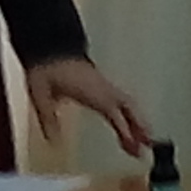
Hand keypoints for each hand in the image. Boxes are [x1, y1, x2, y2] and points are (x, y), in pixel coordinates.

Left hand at [26, 57, 154, 157]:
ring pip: (128, 103)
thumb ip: (48, 118)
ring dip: (137, 121)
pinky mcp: (100, 83)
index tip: (133, 146)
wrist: (49, 43)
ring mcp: (103, 85)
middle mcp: (101, 88)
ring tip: (144, 139)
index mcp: (90, 91)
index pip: (113, 112)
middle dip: (141, 126)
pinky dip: (128, 114)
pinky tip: (126, 124)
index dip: (125, 130)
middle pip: (129, 107)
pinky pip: (120, 100)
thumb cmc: (47, 66)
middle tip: (149, 145)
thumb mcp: (40, 94)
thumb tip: (53, 140)